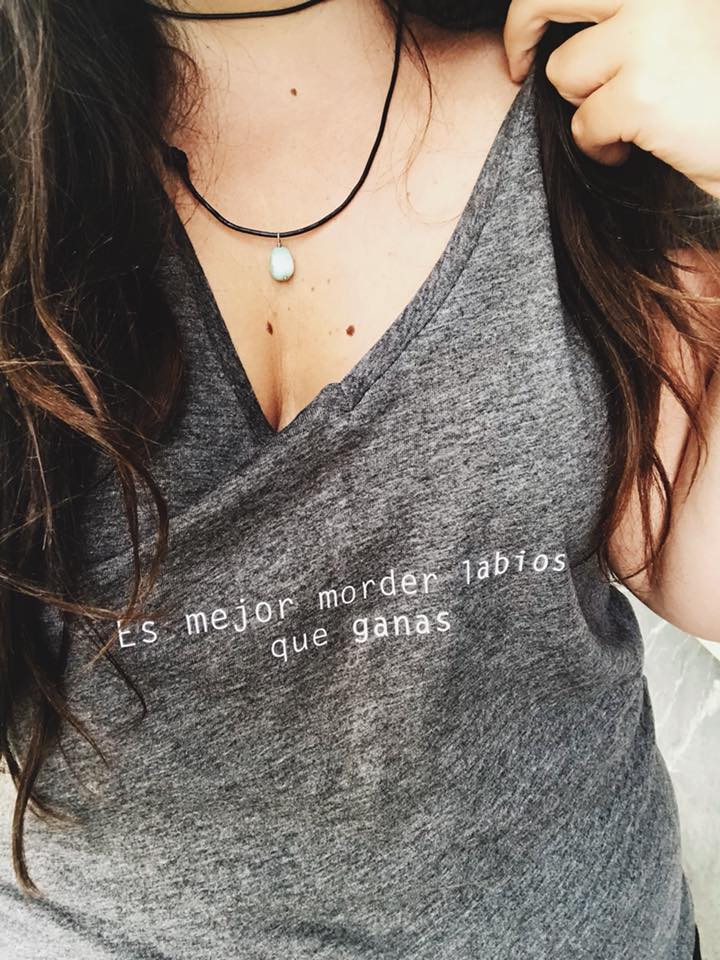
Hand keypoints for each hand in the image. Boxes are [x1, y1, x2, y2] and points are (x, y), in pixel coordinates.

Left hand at [503, 0, 719, 198]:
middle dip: (520, 31)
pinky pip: (583, 125)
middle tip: (516, 68)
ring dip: (585, 105)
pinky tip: (638, 146)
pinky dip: (600, 147)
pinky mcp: (640, 94)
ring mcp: (648, 38)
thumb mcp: (683, 26)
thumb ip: (634, 14)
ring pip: (565, 73)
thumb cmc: (719, 90)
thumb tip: (563, 29)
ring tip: (627, 119)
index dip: (539, 1)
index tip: (529, 32)